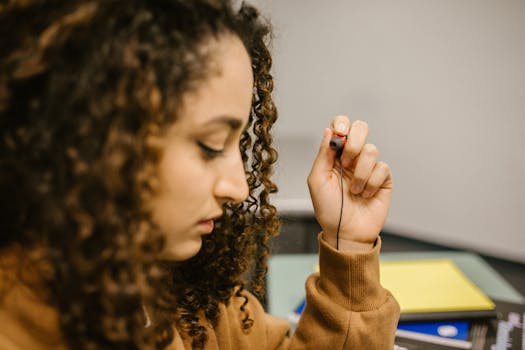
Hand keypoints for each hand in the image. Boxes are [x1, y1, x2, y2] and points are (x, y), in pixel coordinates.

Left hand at [307, 116, 392, 248]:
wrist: (346, 233)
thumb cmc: (328, 209)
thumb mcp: (317, 181)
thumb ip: (323, 155)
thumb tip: (329, 131)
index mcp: (334, 154)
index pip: (340, 126)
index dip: (342, 123)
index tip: (340, 133)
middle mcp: (352, 157)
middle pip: (361, 128)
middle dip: (354, 143)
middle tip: (345, 162)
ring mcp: (369, 166)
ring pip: (372, 150)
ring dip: (360, 173)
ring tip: (353, 190)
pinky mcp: (383, 178)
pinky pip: (382, 168)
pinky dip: (371, 183)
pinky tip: (365, 195)